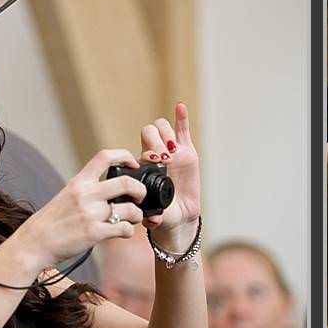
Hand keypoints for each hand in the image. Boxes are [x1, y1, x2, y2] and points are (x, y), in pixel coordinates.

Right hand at [27, 147, 152, 270]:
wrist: (36, 241)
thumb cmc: (53, 220)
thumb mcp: (67, 195)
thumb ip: (88, 190)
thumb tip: (112, 189)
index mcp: (79, 181)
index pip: (104, 156)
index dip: (124, 156)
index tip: (133, 163)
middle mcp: (86, 193)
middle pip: (126, 183)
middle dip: (140, 190)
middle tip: (140, 198)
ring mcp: (90, 213)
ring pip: (130, 209)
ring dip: (137, 215)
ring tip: (133, 219)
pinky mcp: (94, 233)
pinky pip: (124, 229)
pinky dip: (129, 231)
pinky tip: (123, 232)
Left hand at [137, 106, 201, 239]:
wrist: (179, 215)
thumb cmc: (163, 214)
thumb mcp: (157, 215)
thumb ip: (154, 216)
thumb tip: (153, 220)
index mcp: (144, 164)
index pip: (140, 145)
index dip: (145, 149)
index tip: (151, 162)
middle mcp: (156, 154)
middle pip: (150, 131)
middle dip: (155, 142)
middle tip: (161, 158)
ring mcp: (172, 150)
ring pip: (164, 128)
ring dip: (166, 135)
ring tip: (171, 152)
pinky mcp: (187, 151)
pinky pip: (182, 129)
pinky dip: (181, 117)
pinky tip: (180, 107)